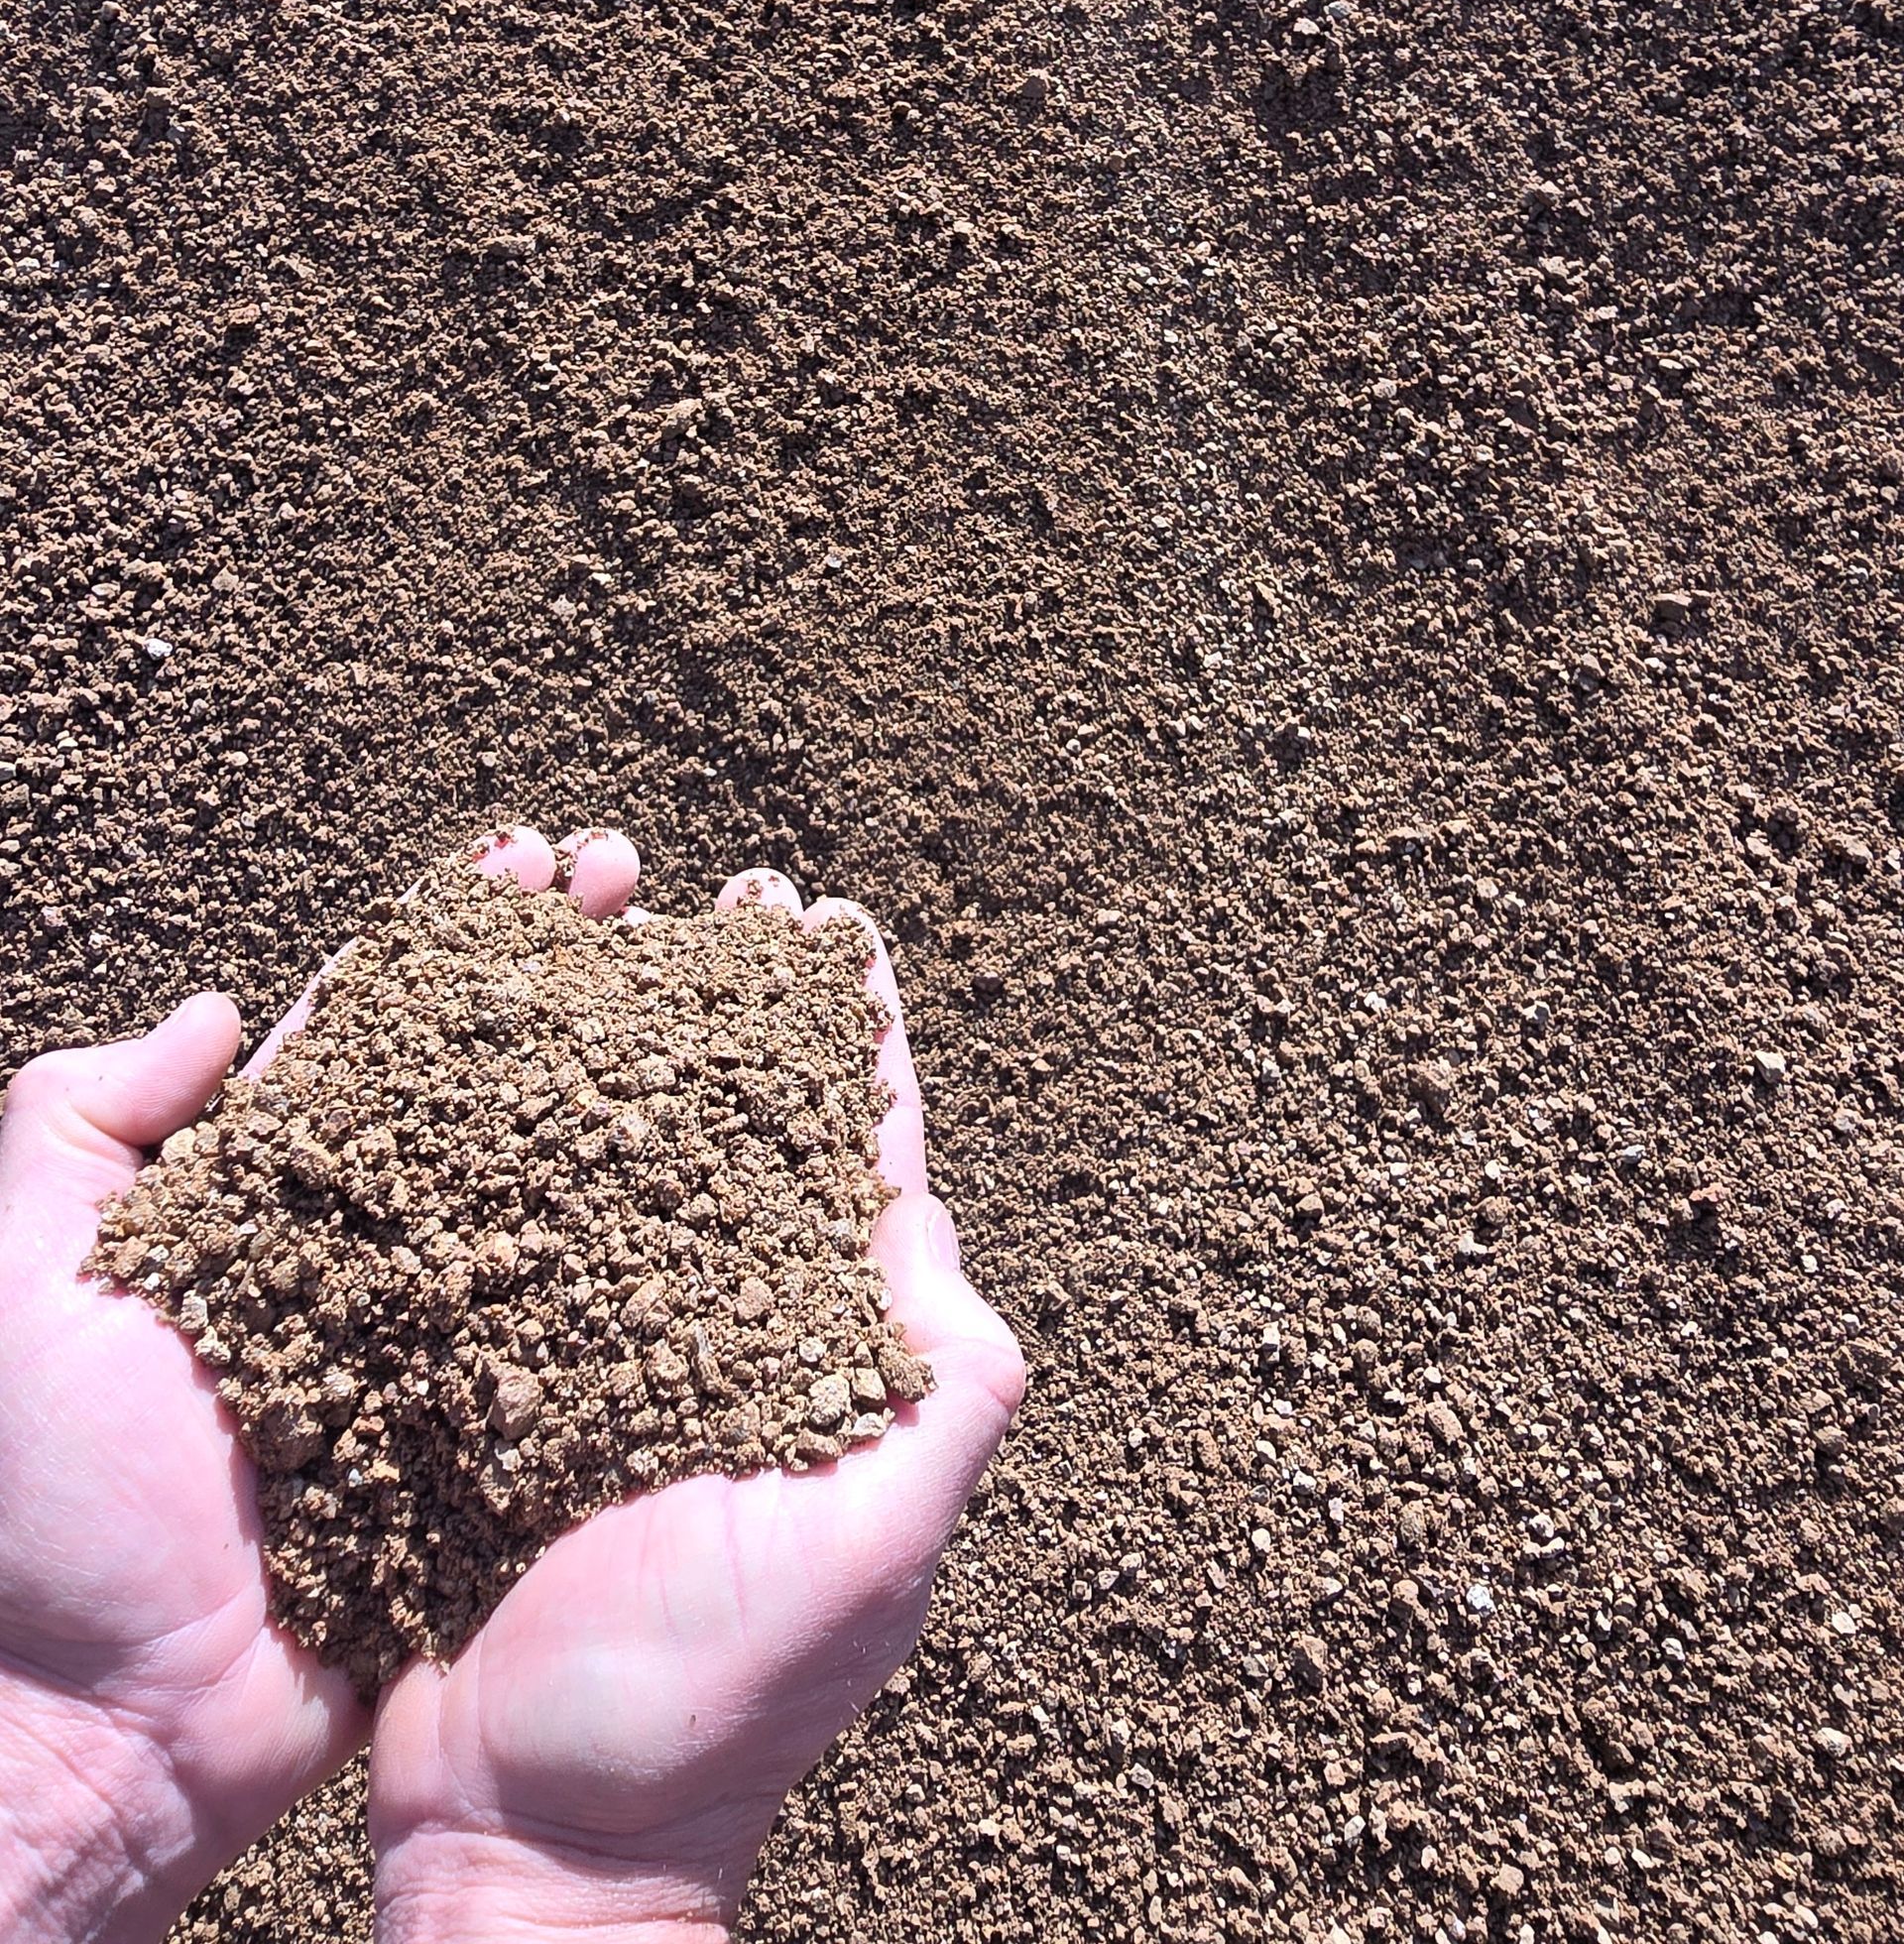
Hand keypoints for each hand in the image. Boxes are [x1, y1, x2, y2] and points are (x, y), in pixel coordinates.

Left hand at [0, 823, 638, 1940]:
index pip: (382, 1019)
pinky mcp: (500, 1430)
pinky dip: (668, 1241)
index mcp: (265, 1191)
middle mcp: (372, 1242)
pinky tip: (739, 1168)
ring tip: (712, 980)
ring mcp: (444, 1333)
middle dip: (574, 965)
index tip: (536, 855)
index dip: (462, 929)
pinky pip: (595, 1320)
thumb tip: (213, 1011)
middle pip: (497, 1071)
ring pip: (563, 1173)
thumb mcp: (20, 1278)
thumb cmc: (41, 1507)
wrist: (105, 1728)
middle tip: (649, 881)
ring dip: (640, 1070)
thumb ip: (75, 1120)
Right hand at [369, 849, 1026, 1943]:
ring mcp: (620, 1353)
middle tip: (725, 892)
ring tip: (610, 929)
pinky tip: (495, 1059)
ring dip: (632, 1043)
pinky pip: (523, 1229)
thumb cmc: (704, 1711)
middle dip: (740, 1009)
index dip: (850, 1040)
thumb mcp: (866, 1554)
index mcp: (827, 1356)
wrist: (529, 1835)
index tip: (834, 926)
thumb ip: (940, 1398)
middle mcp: (728, 1334)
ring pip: (635, 1159)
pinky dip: (521, 1137)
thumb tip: (943, 1238)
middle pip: (745, 1132)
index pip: (856, 1161)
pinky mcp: (514, 1380)